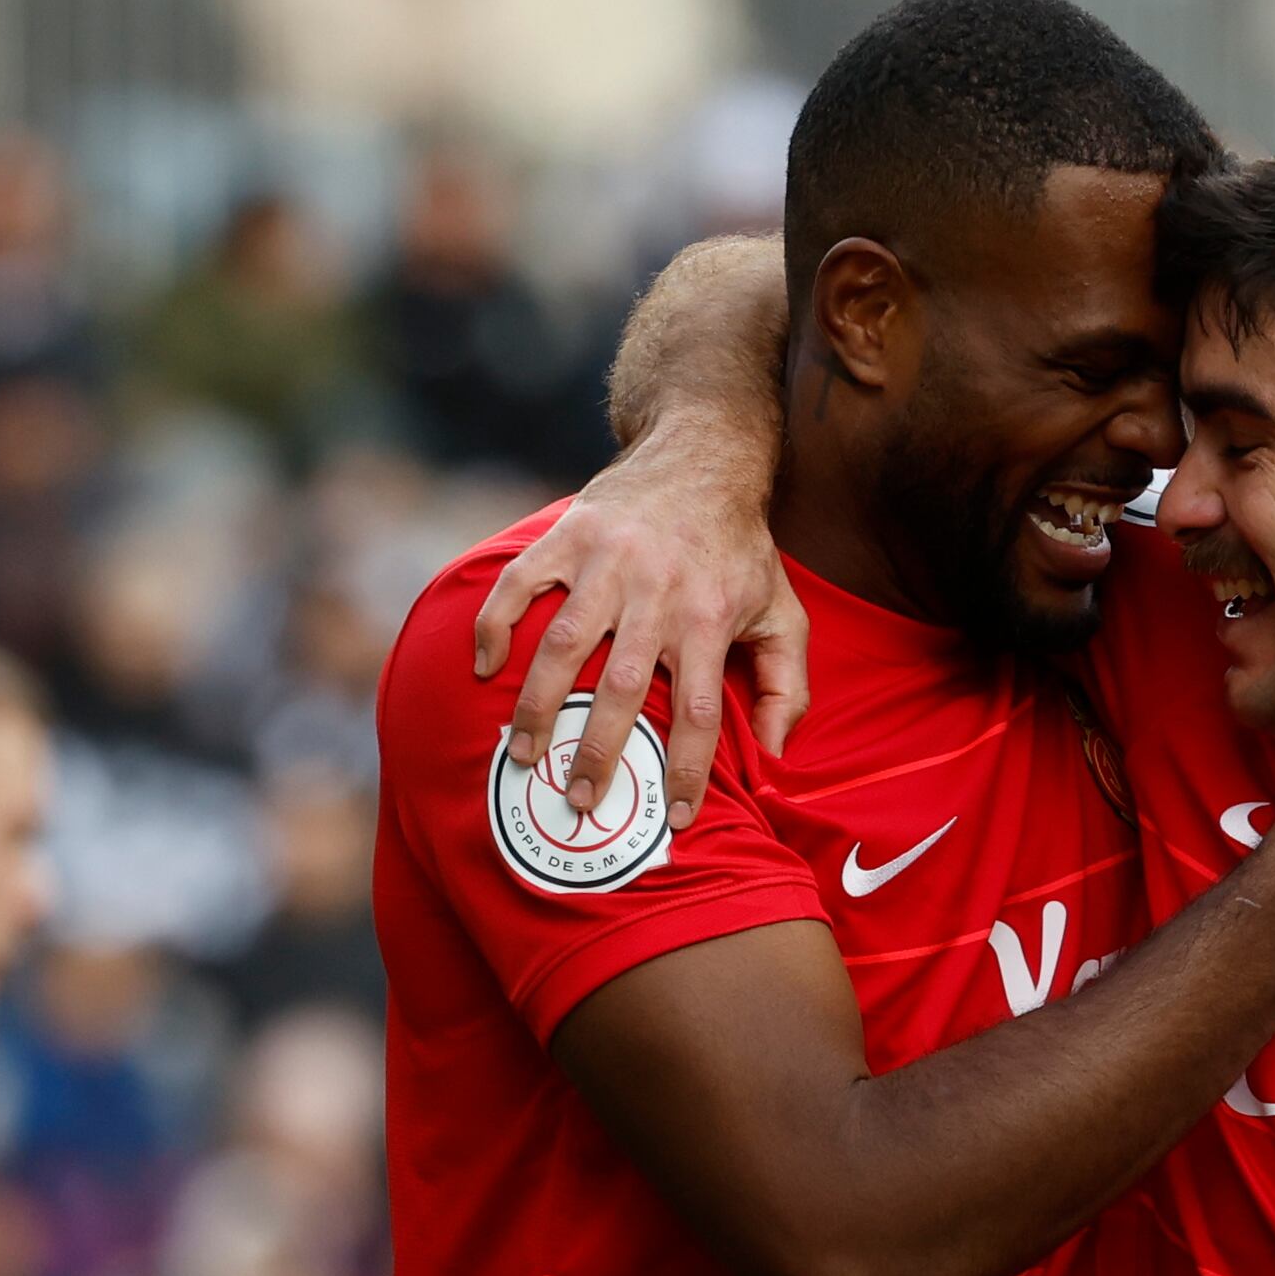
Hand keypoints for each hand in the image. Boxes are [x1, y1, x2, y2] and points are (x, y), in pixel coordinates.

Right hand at [471, 436, 808, 826]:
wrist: (701, 457)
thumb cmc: (740, 548)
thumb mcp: (783, 611)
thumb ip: (789, 685)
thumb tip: (775, 756)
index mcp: (710, 618)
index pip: (699, 711)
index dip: (686, 770)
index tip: (672, 818)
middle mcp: (657, 593)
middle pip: (622, 689)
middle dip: (597, 752)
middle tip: (577, 801)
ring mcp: (607, 562)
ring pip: (562, 645)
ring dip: (538, 706)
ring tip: (523, 754)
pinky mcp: (569, 535)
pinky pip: (520, 584)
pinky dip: (496, 625)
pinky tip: (485, 669)